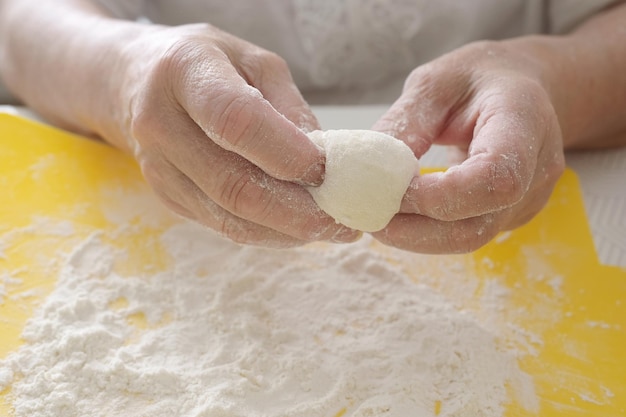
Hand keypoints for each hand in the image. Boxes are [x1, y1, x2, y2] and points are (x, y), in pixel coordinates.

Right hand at [104, 23, 358, 246]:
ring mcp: (158, 168)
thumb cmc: (208, 65)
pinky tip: (298, 227)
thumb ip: (288, 107)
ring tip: (331, 229)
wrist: (137, 82)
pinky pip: (223, 226)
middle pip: (232, 184)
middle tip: (343, 221)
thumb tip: (324, 161)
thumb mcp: (254, 62)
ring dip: (287, 232)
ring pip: (229, 217)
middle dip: (296, 211)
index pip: (234, 120)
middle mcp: (160, 124)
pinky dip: (267, 233)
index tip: (326, 170)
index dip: (284, 151)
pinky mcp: (167, 196)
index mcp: (185, 72)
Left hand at [372, 40, 565, 252]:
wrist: (518, 89)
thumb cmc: (477, 80)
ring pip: (468, 238)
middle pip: (477, 224)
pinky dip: (426, 231)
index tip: (390, 190)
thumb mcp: (434, 84)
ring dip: (414, 236)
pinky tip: (401, 212)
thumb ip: (406, 125)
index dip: (439, 196)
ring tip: (377, 213)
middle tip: (366, 215)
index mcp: (525, 121)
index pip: (496, 178)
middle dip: (414, 229)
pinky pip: (465, 233)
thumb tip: (370, 173)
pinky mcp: (509, 215)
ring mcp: (527, 199)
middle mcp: (537, 169)